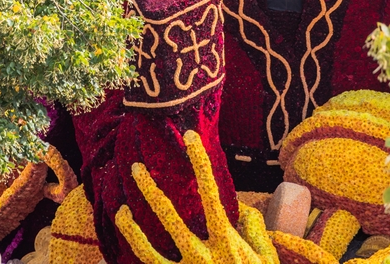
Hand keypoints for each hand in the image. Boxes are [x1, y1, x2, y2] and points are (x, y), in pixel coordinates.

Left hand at [115, 130, 277, 263]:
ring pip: (150, 249)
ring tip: (121, 207)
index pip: (211, 194)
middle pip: (170, 217)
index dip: (200, 163)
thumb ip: (254, 228)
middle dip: (150, 189)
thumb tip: (241, 208)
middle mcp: (203, 258)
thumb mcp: (267, 258)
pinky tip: (127, 244)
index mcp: (227, 243)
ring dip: (133, 226)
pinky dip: (138, 257)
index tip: (190, 137)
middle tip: (135, 167)